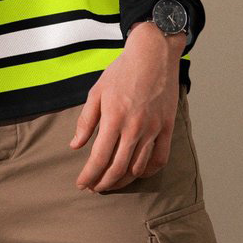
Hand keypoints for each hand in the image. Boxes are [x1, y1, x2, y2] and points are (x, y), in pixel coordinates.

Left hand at [68, 22, 185, 192]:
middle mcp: (134, 127)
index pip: (99, 158)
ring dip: (123, 180)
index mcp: (113, 118)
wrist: (153, 55)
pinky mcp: (167, 127)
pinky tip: (138, 172)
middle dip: (103, 183)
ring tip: (112, 182)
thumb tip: (75, 145)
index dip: (89, 175)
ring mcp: (153, 129)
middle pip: (117, 168)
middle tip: (94, 187)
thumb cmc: (122, 70)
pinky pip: (160, 158)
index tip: (82, 183)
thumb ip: (86, 121)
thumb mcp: (97, 91)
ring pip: (138, 167)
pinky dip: (148, 171)